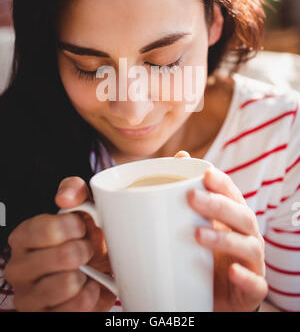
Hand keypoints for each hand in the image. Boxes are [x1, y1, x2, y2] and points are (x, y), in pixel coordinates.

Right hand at [4, 177, 115, 311]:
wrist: (95, 269)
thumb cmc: (84, 236)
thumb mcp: (82, 206)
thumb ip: (74, 191)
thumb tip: (65, 197)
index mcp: (23, 236)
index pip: (44, 230)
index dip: (73, 227)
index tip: (82, 227)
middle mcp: (19, 268)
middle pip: (63, 256)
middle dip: (85, 250)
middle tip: (86, 249)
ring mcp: (29, 296)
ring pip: (68, 284)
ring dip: (88, 274)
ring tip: (86, 270)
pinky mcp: (43, 316)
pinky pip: (74, 309)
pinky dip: (90, 297)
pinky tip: (88, 288)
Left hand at [174, 151, 267, 311]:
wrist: (217, 295)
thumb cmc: (207, 252)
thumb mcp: (197, 221)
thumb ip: (189, 192)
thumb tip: (180, 156)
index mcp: (235, 216)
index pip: (232, 194)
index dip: (222, 183)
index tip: (205, 174)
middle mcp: (248, 235)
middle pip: (241, 215)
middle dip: (218, 205)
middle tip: (192, 197)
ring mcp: (252, 261)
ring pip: (248, 246)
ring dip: (225, 239)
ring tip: (198, 235)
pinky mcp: (253, 289)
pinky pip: (255, 283)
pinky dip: (245, 277)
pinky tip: (233, 271)